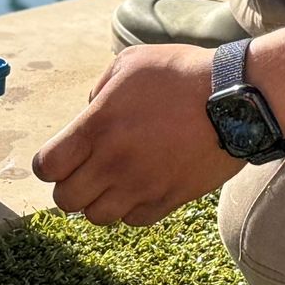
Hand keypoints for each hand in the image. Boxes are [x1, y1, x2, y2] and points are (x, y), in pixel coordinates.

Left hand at [31, 44, 242, 226]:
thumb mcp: (129, 64)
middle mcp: (113, 162)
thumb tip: (89, 113)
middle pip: (65, 199)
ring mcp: (141, 185)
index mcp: (97, 127)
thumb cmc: (182, 74)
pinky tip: (140, 186)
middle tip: (85, 170)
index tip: (59, 157)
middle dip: (69, 185)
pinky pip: (134, 221)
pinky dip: (130, 209)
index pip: (47, 167)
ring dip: (98, 200)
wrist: (236, 99)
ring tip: (113, 180)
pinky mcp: (168, 200)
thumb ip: (99, 90)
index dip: (47, 164)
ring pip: (97, 217)